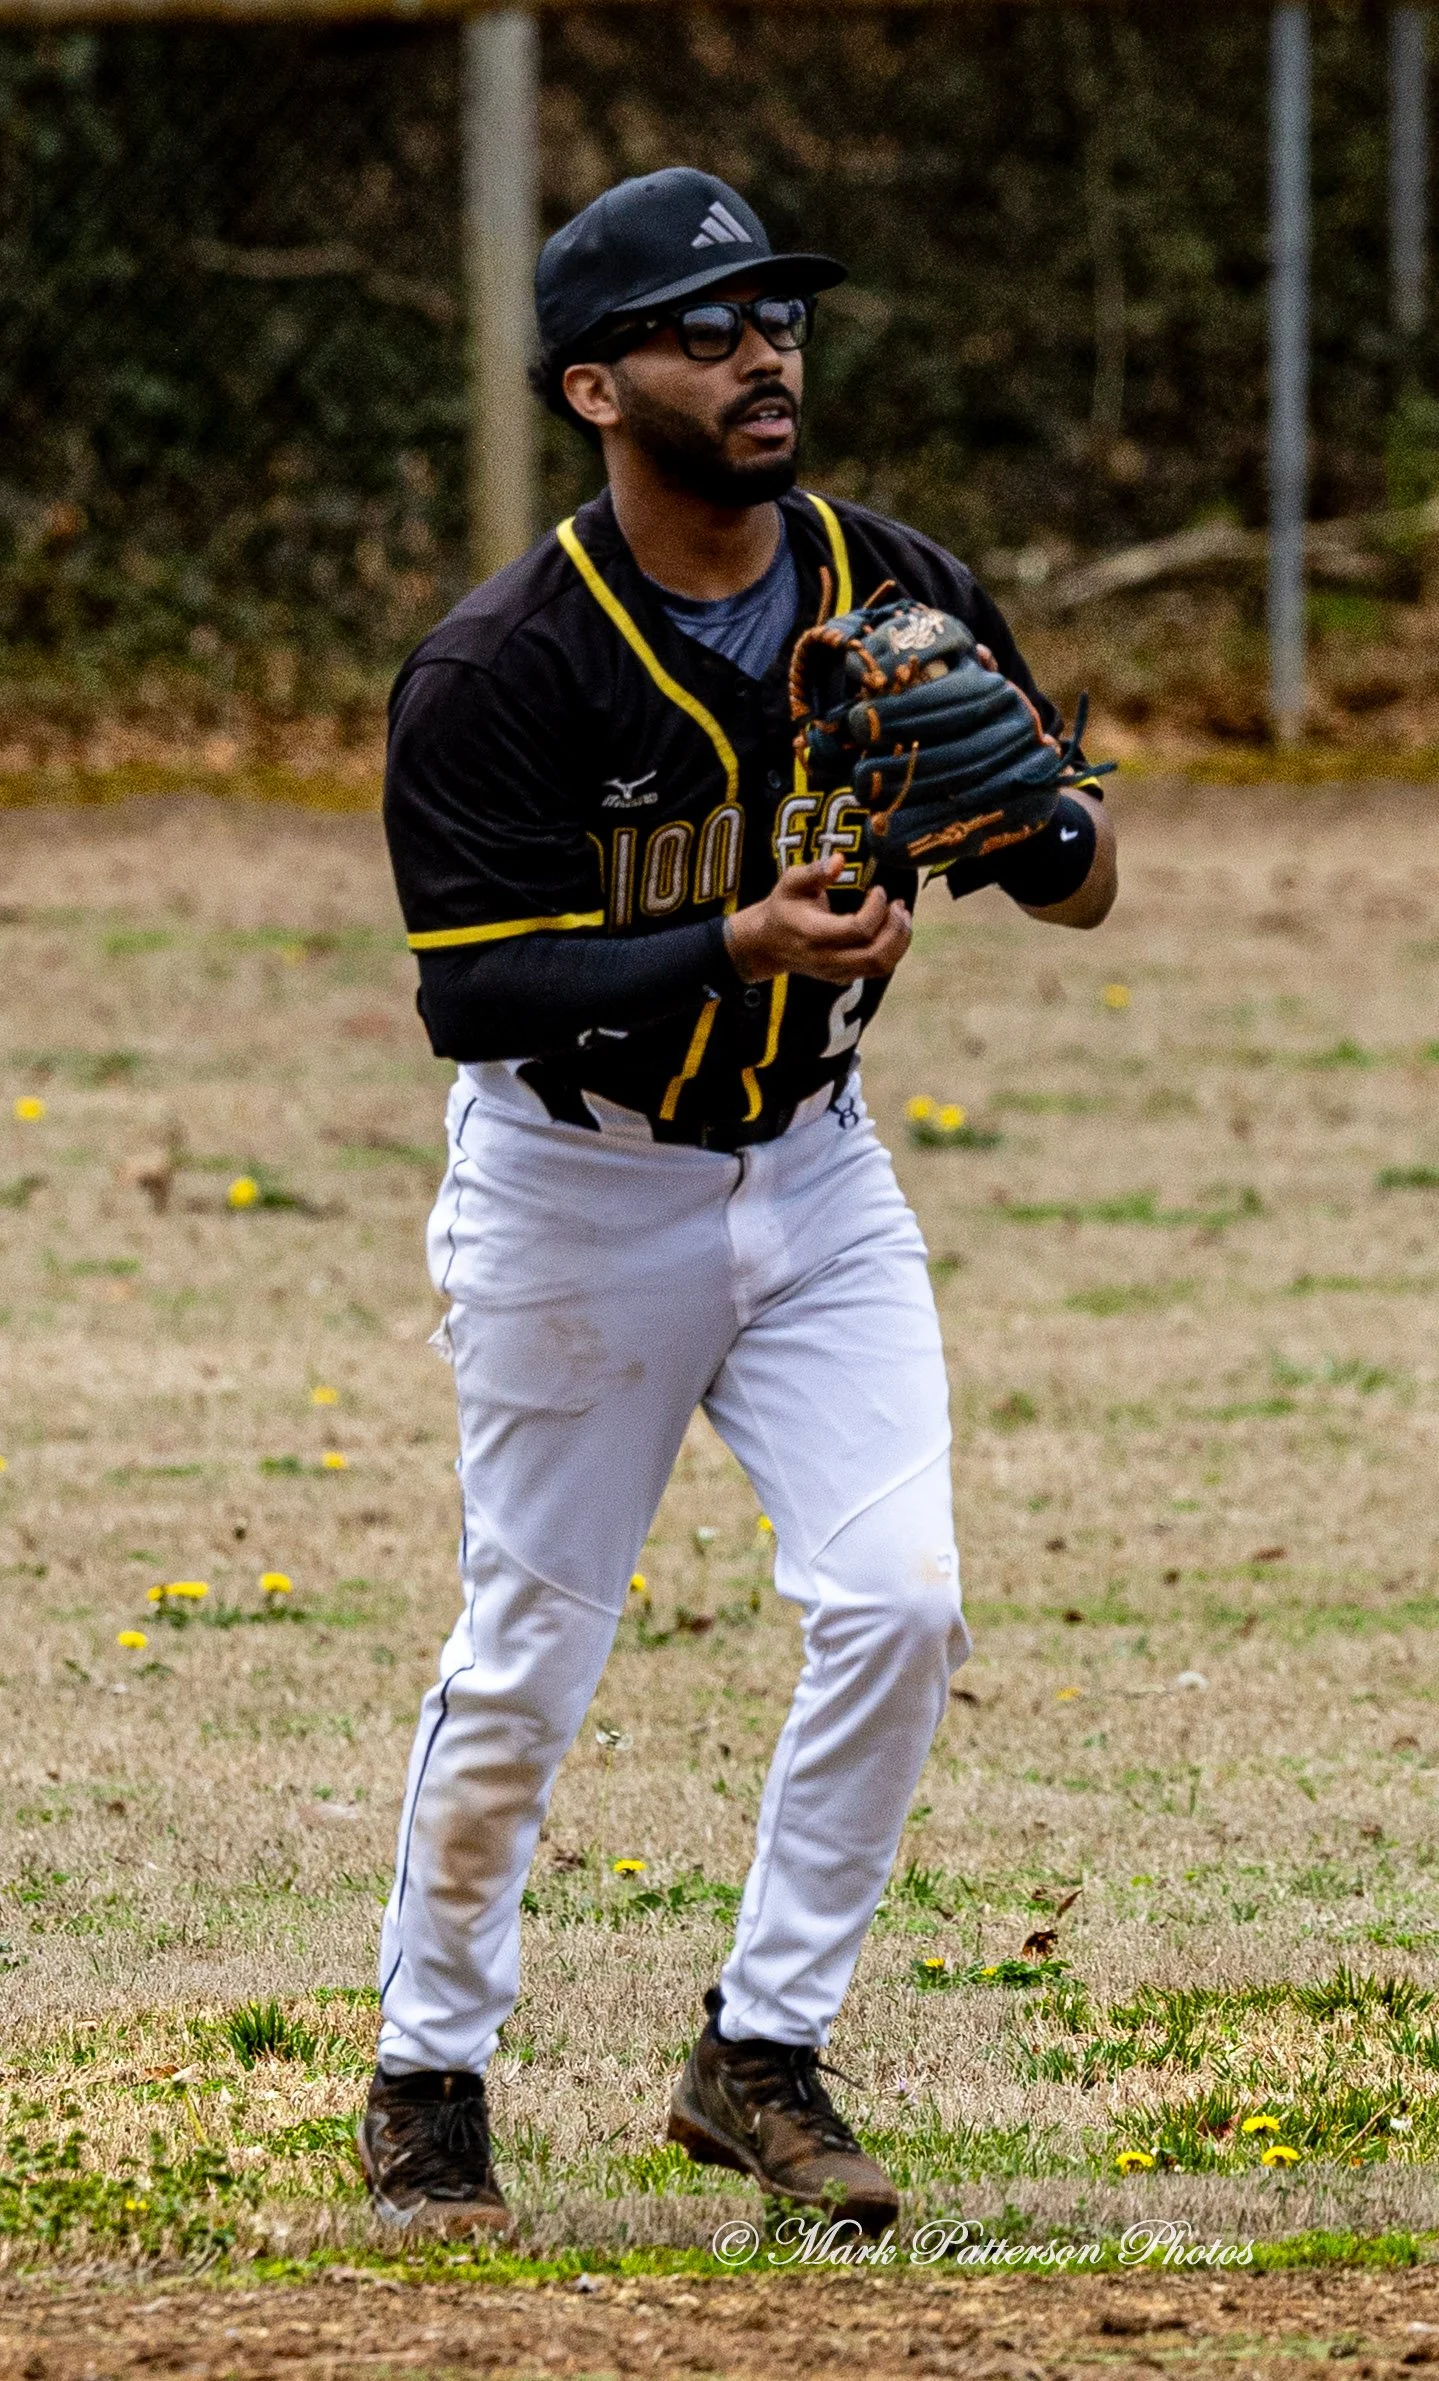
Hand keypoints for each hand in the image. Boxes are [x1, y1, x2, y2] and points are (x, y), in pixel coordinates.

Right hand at [724, 854, 912, 986]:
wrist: (766, 945)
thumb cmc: (782, 907)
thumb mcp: (791, 883)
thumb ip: (814, 871)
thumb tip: (839, 861)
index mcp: (813, 933)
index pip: (857, 929)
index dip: (876, 909)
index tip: (879, 890)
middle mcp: (826, 958)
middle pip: (874, 955)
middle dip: (895, 929)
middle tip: (899, 905)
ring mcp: (835, 972)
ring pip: (880, 966)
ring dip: (898, 941)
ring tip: (902, 915)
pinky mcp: (843, 977)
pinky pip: (876, 970)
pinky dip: (892, 950)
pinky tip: (893, 929)